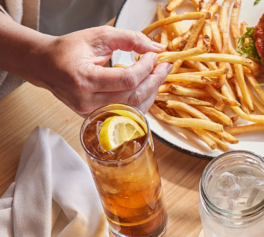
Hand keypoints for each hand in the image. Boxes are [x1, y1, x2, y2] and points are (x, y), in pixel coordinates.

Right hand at [35, 26, 172, 115]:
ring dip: (151, 92)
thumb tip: (156, 47)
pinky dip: (141, 100)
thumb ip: (128, 39)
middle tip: (164, 67)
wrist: (44, 65)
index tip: (154, 56)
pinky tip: (147, 88)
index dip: (146, 68)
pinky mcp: (95, 118)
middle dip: (154, 81)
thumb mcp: (97, 36)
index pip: (127, 80)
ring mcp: (90, 113)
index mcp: (83, 79)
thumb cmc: (68, 50)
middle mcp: (86, 101)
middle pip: (132, 96)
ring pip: (133, 109)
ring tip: (158, 76)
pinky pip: (126, 113)